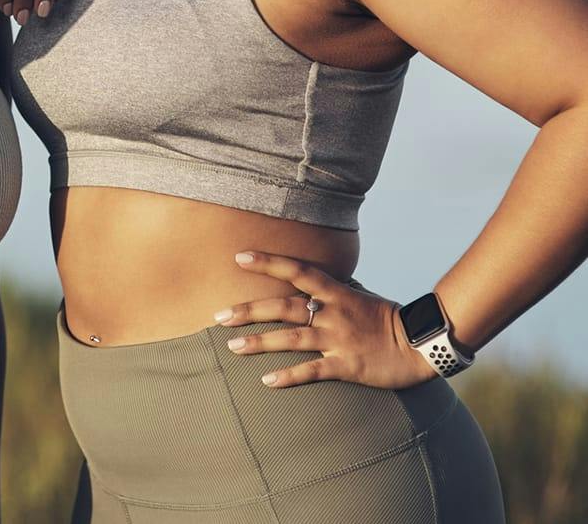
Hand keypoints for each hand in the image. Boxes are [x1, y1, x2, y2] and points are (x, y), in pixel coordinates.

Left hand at [213, 251, 437, 389]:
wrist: (420, 345)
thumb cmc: (386, 318)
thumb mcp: (357, 295)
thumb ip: (330, 290)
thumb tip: (304, 279)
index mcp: (336, 292)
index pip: (297, 270)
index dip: (268, 261)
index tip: (238, 256)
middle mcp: (332, 313)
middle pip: (282, 307)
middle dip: (248, 310)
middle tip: (217, 315)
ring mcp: (337, 339)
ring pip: (290, 339)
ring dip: (258, 343)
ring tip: (231, 346)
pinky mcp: (346, 366)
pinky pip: (311, 371)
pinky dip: (288, 376)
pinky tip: (266, 381)